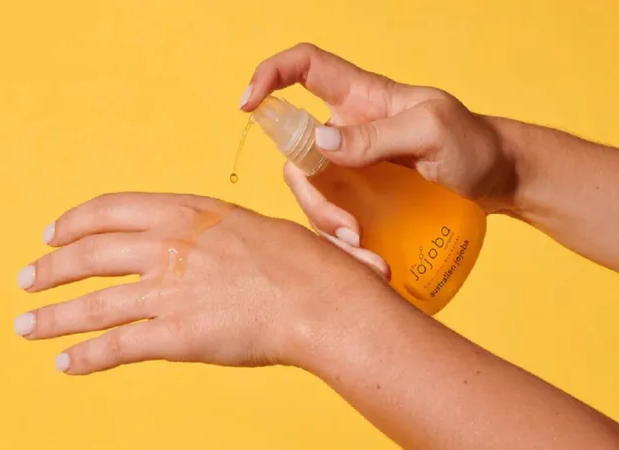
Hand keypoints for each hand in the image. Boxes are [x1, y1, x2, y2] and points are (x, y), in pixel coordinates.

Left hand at [14, 193, 388, 374]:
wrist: (320, 297)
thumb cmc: (298, 260)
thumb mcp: (245, 222)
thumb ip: (207, 228)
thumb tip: (193, 234)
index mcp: (183, 212)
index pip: (108, 210)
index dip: (72, 223)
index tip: (53, 235)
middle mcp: (166, 246)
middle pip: (87, 256)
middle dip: (49, 270)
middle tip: (27, 281)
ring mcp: (168, 290)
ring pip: (92, 305)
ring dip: (52, 318)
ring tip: (26, 326)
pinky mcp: (175, 334)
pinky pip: (117, 347)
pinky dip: (86, 357)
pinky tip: (66, 363)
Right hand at [240, 44, 516, 273]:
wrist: (497, 180)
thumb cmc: (472, 143)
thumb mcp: (433, 130)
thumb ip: (377, 134)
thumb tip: (318, 142)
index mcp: (359, 97)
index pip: (304, 67)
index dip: (271, 75)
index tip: (248, 103)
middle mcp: (345, 131)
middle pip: (296, 153)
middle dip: (310, 195)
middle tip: (347, 229)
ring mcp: (349, 168)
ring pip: (311, 194)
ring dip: (329, 228)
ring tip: (365, 252)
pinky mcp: (358, 200)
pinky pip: (333, 219)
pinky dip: (345, 245)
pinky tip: (373, 262)